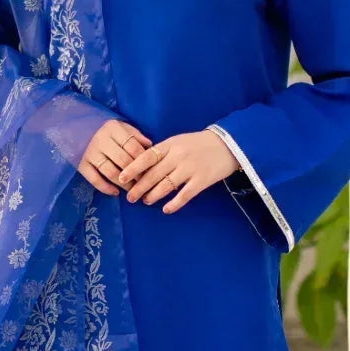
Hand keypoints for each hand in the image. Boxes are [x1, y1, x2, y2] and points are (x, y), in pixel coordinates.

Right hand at [78, 119, 152, 194]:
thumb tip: (151, 147)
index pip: (133, 147)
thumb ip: (136, 136)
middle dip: (136, 175)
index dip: (144, 161)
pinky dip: (106, 188)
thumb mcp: (122, 127)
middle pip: (123, 161)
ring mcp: (90, 153)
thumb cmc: (108, 132)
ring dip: (124, 184)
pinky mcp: (81, 164)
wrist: (80, 130)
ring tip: (132, 190)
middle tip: (143, 183)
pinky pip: (95, 180)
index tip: (150, 171)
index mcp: (113, 129)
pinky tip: (115, 192)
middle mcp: (101, 140)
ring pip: (111, 172)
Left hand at [116, 129, 240, 212]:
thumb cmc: (199, 144)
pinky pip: (184, 195)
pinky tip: (166, 209)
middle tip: (130, 198)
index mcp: (170, 145)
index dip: (132, 168)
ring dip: (153, 195)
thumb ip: (162, 152)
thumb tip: (141, 166)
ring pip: (166, 186)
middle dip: (139, 187)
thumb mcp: (178, 141)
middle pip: (153, 174)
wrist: (228, 144)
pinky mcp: (202, 180)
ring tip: (146, 201)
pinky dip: (174, 203)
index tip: (121, 178)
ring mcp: (190, 169)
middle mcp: (178, 156)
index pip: (146, 157)